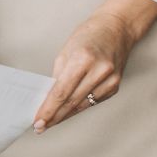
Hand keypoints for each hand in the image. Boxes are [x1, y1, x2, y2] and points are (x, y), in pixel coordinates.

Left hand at [33, 0, 156, 131]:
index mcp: (83, 59)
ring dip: (66, 115)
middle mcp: (99, 71)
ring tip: (51, 121)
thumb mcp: (66, 51)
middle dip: (55, 116)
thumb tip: (49, 98)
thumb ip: (58, 76)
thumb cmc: (89, 36)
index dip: (49, 109)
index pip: (62, 92)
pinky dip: (79, 106)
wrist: (117, 29)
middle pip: (72, 102)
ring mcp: (110, 80)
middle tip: (40, 127)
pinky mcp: (115, 86)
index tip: (38, 121)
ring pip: (83, 105)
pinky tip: (69, 111)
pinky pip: (93, 101)